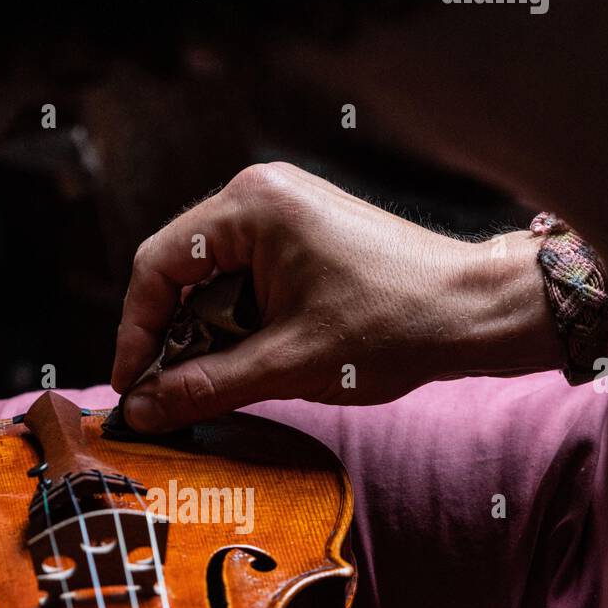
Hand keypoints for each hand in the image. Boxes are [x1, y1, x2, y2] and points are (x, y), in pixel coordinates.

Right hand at [112, 162, 556, 432]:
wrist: (475, 312)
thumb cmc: (395, 325)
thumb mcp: (288, 365)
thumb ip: (206, 386)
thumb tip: (142, 410)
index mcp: (251, 207)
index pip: (157, 267)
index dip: (136, 333)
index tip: (133, 388)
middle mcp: (260, 196)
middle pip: (180, 272)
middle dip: (172, 338)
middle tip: (169, 396)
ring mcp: (284, 214)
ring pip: (212, 283)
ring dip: (207, 337)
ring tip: (219, 384)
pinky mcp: (302, 239)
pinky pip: (245, 283)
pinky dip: (238, 326)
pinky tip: (250, 364)